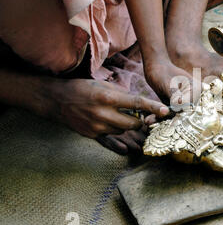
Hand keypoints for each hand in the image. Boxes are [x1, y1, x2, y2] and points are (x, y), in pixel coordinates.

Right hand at [49, 79, 169, 138]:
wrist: (56, 100)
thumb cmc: (82, 88)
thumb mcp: (103, 85)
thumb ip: (122, 94)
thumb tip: (139, 102)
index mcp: (107, 98)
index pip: (136, 103)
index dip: (152, 108)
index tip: (165, 111)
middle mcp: (103, 114)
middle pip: (133, 124)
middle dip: (139, 121)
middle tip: (139, 117)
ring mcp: (97, 127)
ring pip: (123, 131)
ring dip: (126, 126)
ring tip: (119, 118)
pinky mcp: (92, 135)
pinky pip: (112, 138)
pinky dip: (117, 134)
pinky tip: (118, 134)